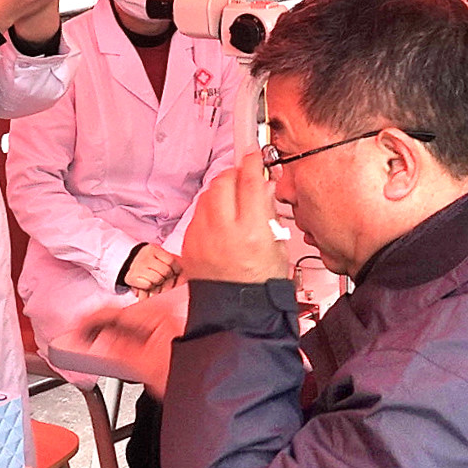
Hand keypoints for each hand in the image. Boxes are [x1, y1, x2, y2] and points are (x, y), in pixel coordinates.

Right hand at [123, 242, 180, 295]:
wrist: (129, 264)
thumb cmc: (150, 262)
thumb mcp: (160, 257)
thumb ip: (171, 263)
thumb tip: (184, 276)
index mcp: (153, 249)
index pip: (171, 261)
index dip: (177, 269)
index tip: (176, 272)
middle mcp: (144, 256)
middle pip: (166, 271)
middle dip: (167, 277)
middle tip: (165, 277)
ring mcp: (136, 266)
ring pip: (157, 279)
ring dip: (159, 282)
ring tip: (156, 280)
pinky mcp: (131, 277)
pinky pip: (148, 285)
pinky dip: (150, 286)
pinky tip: (148, 283)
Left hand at [181, 160, 288, 285]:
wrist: (236, 312)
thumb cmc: (260, 284)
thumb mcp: (278, 247)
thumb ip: (268, 213)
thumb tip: (262, 185)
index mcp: (252, 232)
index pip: (250, 182)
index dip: (252, 162)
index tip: (253, 155)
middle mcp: (224, 231)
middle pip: (223, 182)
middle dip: (234, 174)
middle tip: (243, 179)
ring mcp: (202, 237)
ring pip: (207, 195)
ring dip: (220, 192)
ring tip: (232, 203)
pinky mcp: (189, 244)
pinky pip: (197, 214)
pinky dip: (209, 211)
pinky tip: (220, 223)